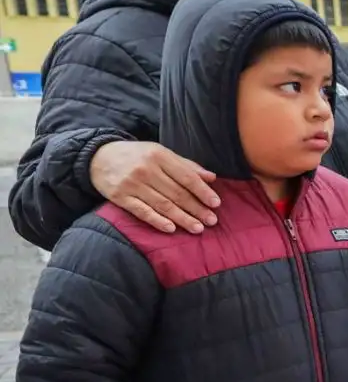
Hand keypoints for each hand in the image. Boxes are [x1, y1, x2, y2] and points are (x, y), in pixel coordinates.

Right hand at [88, 140, 220, 234]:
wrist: (98, 156)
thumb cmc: (136, 155)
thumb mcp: (160, 153)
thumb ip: (185, 165)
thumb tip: (211, 177)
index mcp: (159, 156)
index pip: (186, 177)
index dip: (202, 191)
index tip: (216, 204)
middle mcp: (146, 170)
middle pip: (176, 193)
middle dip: (196, 208)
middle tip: (212, 221)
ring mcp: (132, 184)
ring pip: (162, 204)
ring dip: (182, 218)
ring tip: (198, 228)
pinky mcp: (119, 197)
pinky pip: (142, 211)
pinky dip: (157, 221)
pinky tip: (171, 229)